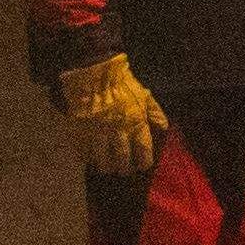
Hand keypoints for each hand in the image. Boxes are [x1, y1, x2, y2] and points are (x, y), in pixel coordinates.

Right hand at [55, 53, 164, 179]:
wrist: (93, 74)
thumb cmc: (121, 84)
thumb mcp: (144, 95)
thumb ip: (155, 112)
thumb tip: (164, 128)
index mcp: (136, 123)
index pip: (143, 151)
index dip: (144, 162)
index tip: (142, 166)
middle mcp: (117, 132)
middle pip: (122, 160)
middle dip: (124, 169)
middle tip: (124, 171)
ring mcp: (97, 134)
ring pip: (102, 160)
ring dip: (106, 167)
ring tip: (107, 168)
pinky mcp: (80, 132)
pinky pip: (85, 153)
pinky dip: (89, 159)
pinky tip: (91, 159)